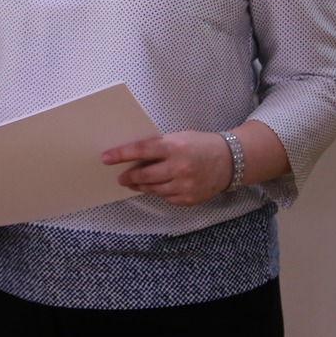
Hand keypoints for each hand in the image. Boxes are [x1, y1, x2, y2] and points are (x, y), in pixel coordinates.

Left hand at [101, 131, 231, 206]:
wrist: (229, 161)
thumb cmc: (201, 145)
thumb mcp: (179, 138)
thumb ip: (159, 147)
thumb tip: (134, 157)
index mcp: (174, 147)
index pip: (141, 151)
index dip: (121, 154)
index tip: (106, 158)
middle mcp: (179, 168)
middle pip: (144, 176)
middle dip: (129, 177)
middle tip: (121, 177)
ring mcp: (184, 185)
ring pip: (153, 189)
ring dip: (141, 186)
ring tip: (134, 182)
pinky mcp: (188, 198)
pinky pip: (166, 197)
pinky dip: (160, 192)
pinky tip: (158, 186)